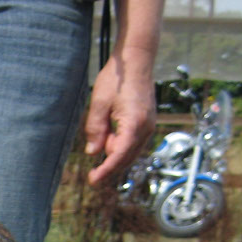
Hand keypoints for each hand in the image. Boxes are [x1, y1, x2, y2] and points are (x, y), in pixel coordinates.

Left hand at [83, 49, 156, 186]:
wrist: (137, 60)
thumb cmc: (117, 79)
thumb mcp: (99, 104)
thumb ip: (95, 129)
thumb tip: (93, 152)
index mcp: (134, 124)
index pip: (119, 155)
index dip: (106, 170)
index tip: (93, 181)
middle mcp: (146, 128)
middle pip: (126, 158)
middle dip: (110, 167)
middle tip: (93, 176)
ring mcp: (148, 126)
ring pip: (130, 152)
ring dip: (114, 154)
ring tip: (101, 142)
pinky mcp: (146, 123)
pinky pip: (133, 142)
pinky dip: (120, 146)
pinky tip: (109, 138)